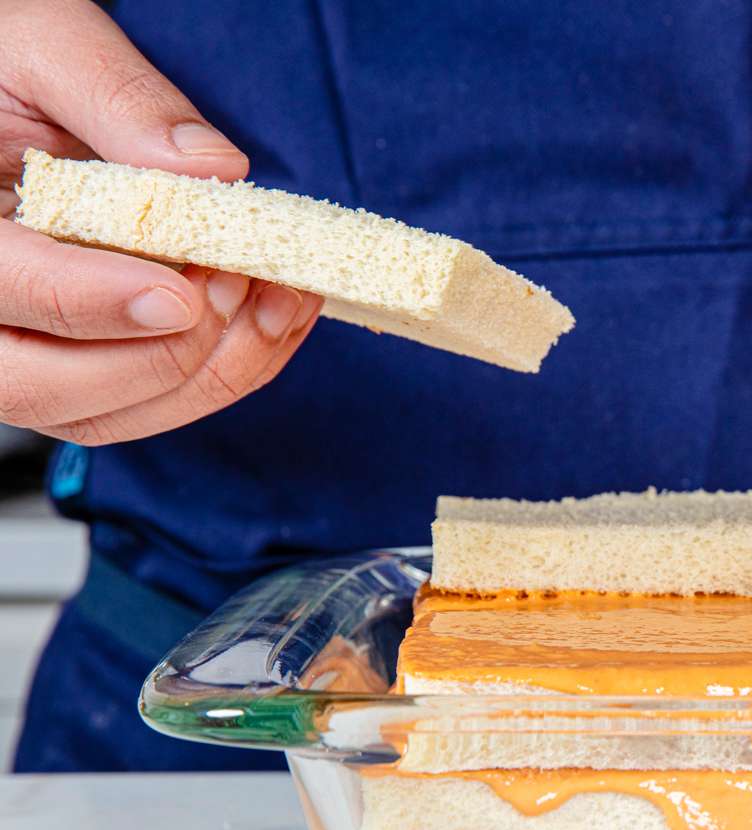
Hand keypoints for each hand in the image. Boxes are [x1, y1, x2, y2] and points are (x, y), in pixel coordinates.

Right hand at [0, 0, 319, 444]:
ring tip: (278, 294)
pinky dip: (226, 371)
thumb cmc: (9, 60)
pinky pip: (149, 404)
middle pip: (48, 388)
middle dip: (163, 354)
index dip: (96, 301)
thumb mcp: (45, 45)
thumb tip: (212, 169)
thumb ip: (118, 101)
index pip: (7, 288)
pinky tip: (274, 312)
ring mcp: (24, 350)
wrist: (9, 85)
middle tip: (238, 283)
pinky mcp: (78, 366)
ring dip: (213, 372)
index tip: (181, 293)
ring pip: (109, 415)